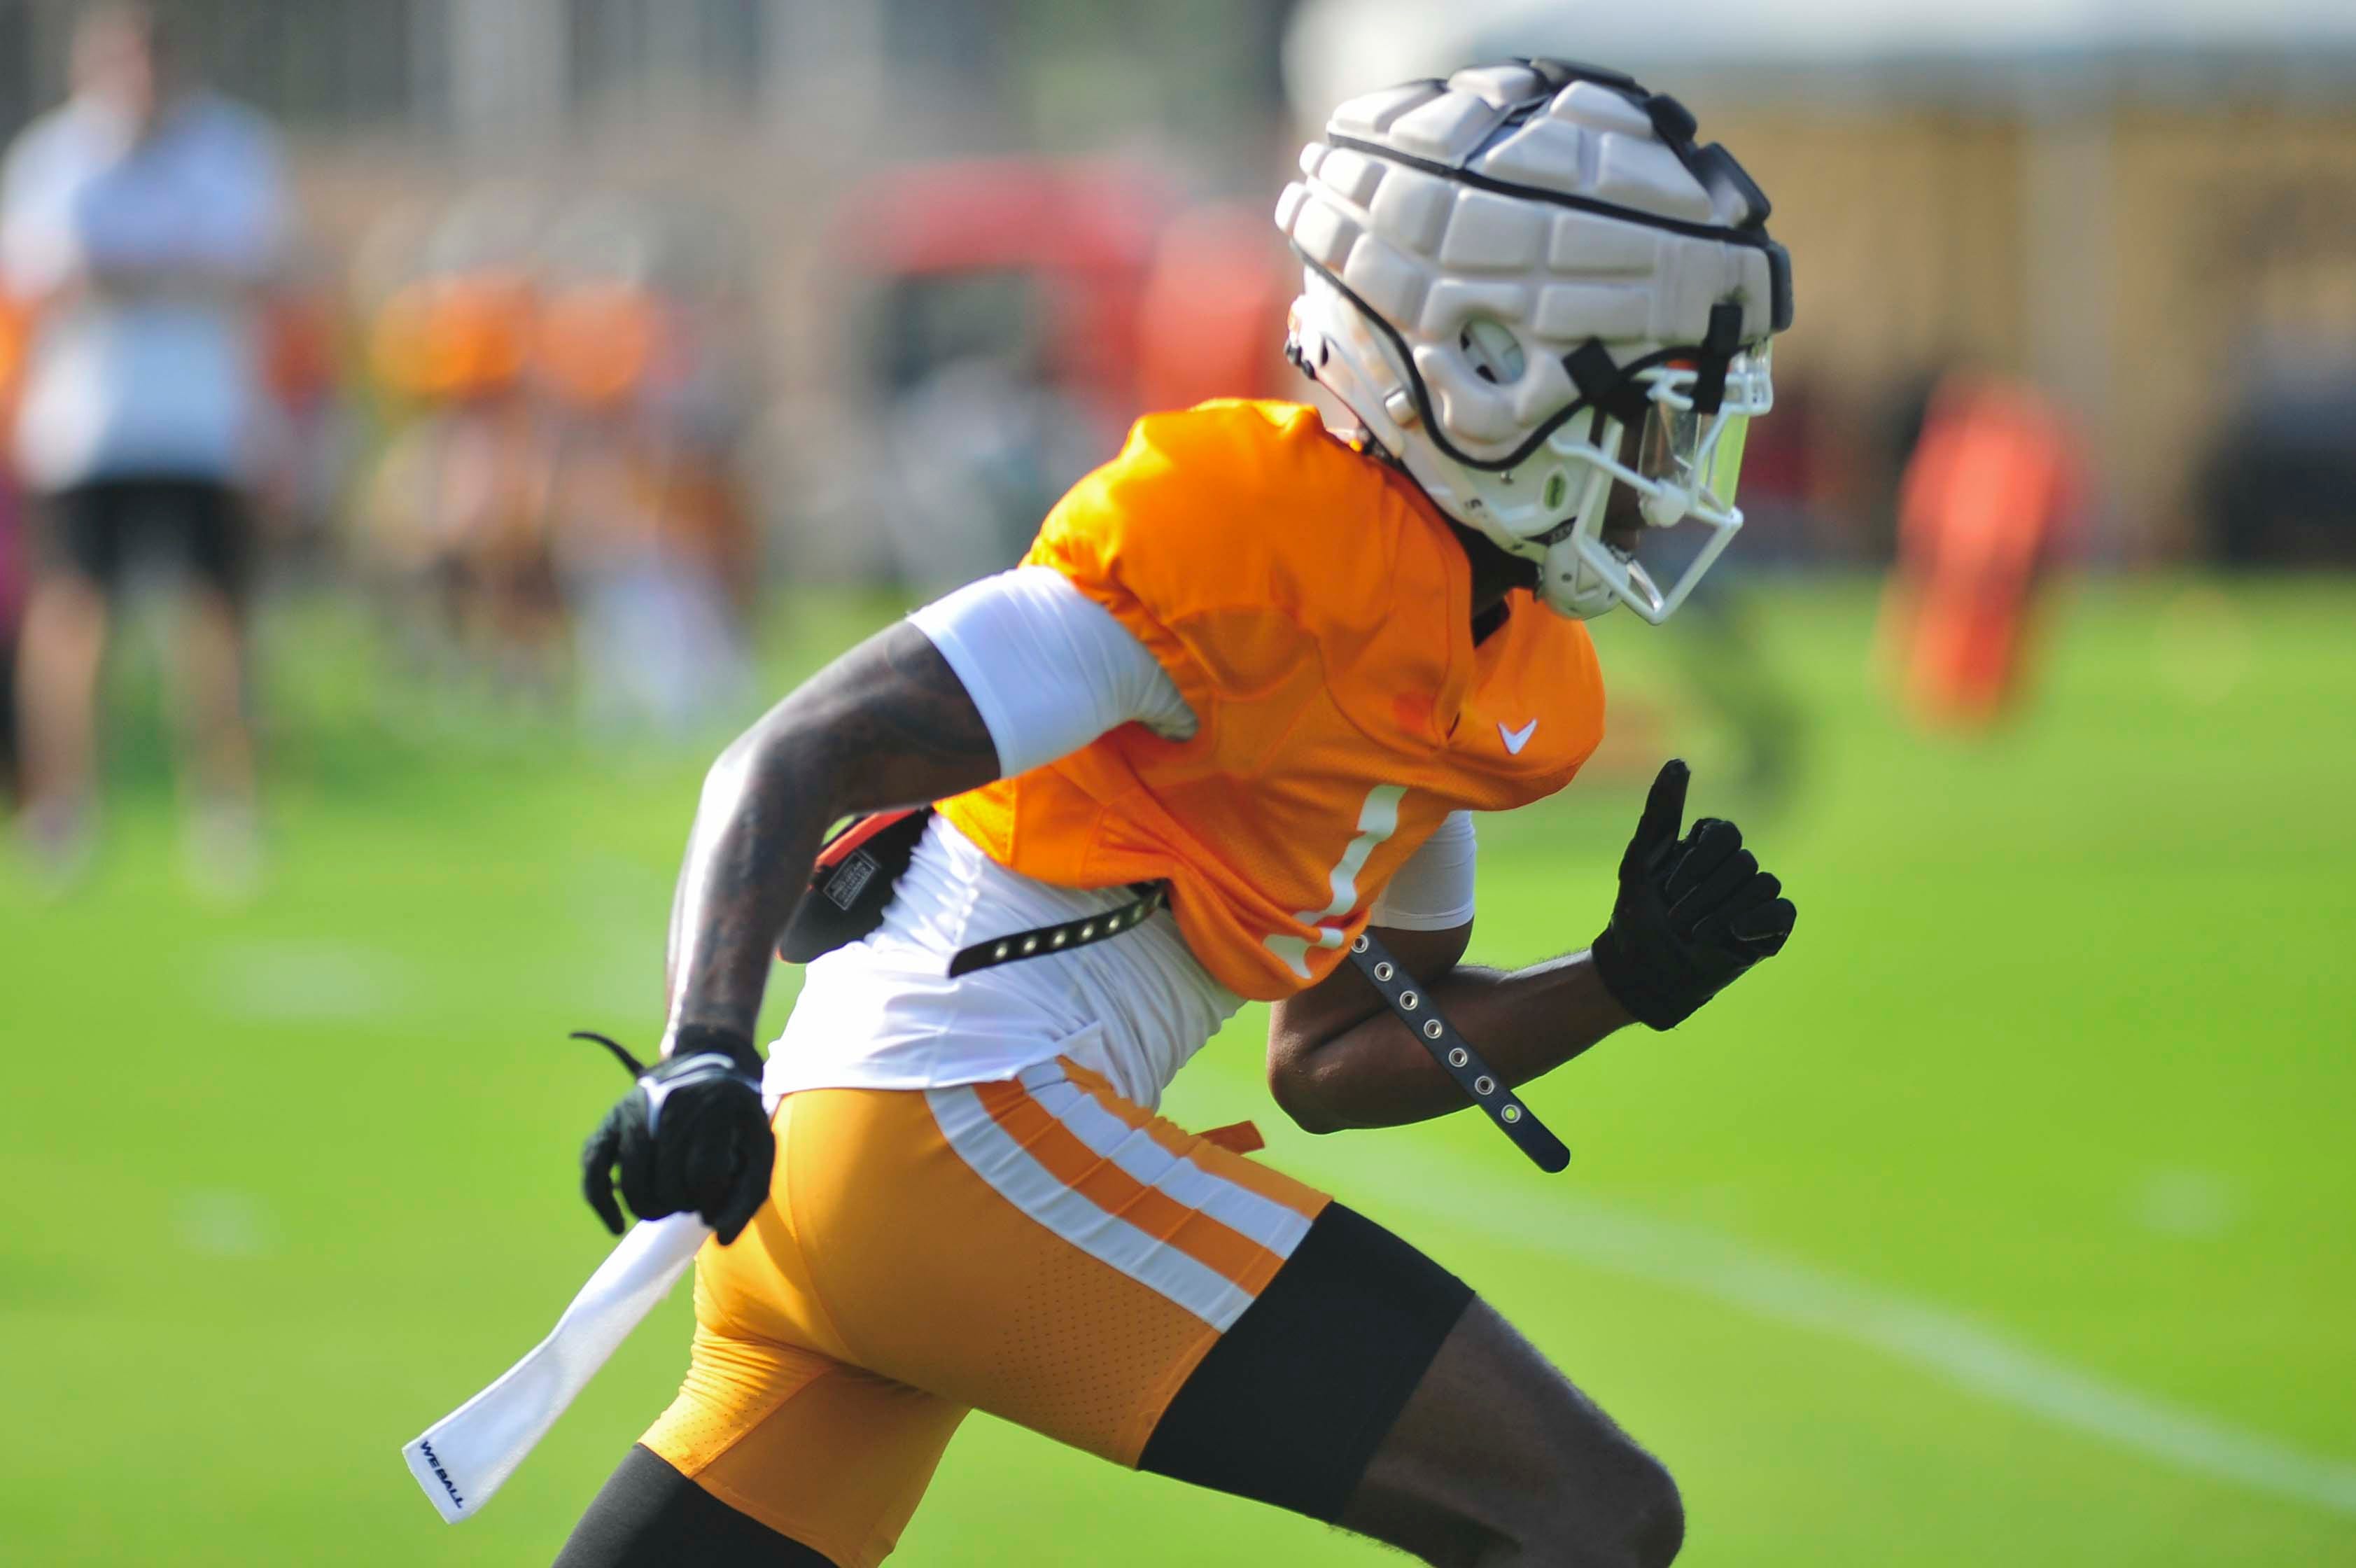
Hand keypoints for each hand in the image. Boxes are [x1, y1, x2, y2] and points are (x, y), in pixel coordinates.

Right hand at [577, 1025, 774, 1244]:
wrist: (707, 1066)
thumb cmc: (736, 1118)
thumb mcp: (760, 1146)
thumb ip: (750, 1194)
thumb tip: (723, 1239)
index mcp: (714, 1110)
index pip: (706, 1178)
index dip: (711, 1201)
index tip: (715, 1200)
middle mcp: (671, 1107)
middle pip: (669, 1187)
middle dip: (682, 1205)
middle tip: (692, 1198)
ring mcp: (635, 1113)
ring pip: (634, 1185)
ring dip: (651, 1209)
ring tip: (667, 1206)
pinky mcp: (610, 1122)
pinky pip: (595, 1169)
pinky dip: (603, 1203)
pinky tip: (617, 1224)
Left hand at [1589, 759, 1796, 1029]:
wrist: (1641, 971)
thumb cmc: (1637, 914)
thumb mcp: (1641, 858)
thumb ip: (1661, 810)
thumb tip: (1680, 760)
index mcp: (1706, 849)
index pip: (1724, 833)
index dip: (1698, 861)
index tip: (1668, 887)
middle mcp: (1733, 870)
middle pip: (1742, 860)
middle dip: (1704, 893)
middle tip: (1676, 919)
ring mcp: (1751, 900)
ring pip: (1763, 884)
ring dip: (1723, 911)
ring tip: (1694, 933)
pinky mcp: (1766, 931)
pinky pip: (1783, 912)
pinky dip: (1761, 920)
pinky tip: (1734, 933)